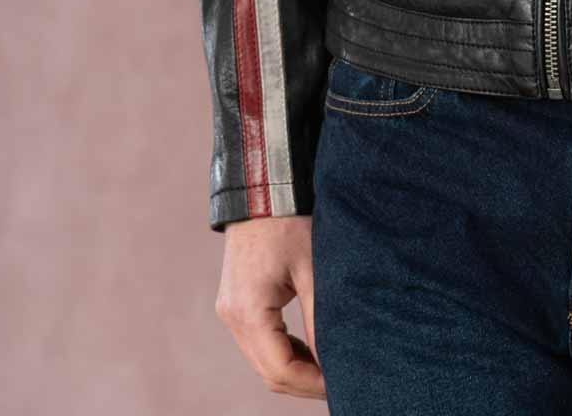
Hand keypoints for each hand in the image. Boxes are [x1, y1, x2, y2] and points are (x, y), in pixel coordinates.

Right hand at [214, 213, 324, 398]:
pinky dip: (283, 352)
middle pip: (268, 372)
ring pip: (262, 361)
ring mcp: (230, 312)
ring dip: (294, 369)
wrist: (261, 188)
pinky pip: (258, 343)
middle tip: (340, 381)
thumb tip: (336, 359)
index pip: (280, 368)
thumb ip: (321, 318)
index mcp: (248, 311)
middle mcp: (232, 317)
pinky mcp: (235, 304)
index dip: (312, 383)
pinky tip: (310, 350)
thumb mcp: (312, 268)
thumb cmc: (289, 221)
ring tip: (329, 368)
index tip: (342, 383)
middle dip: (304, 383)